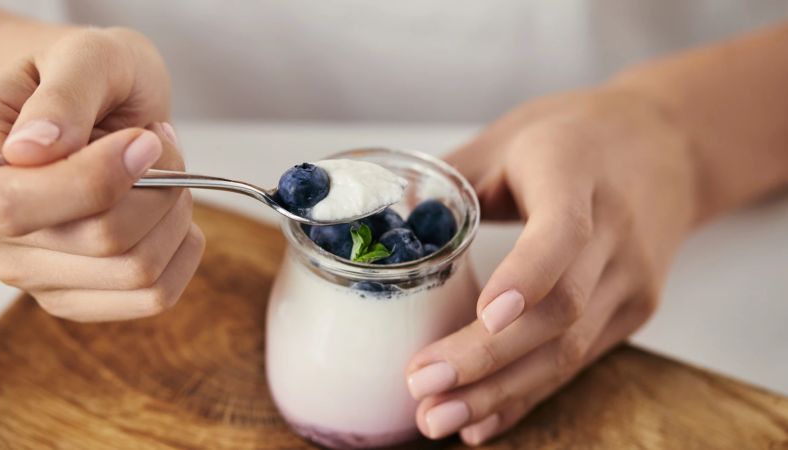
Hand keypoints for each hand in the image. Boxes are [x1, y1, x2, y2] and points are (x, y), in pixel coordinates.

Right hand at [0, 28, 204, 321]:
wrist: (89, 104)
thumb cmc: (83, 76)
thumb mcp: (83, 54)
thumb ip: (63, 96)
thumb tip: (34, 150)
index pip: (16, 204)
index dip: (100, 179)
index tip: (145, 140)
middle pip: (99, 241)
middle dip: (158, 186)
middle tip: (155, 142)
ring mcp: (27, 269)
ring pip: (136, 271)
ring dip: (175, 214)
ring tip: (159, 172)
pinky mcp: (73, 296)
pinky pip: (153, 296)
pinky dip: (182, 250)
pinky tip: (169, 212)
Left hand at [405, 88, 698, 443]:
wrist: (670, 146)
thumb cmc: (577, 136)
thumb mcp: (509, 136)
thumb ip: (447, 178)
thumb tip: (378, 222)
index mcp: (576, 172)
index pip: (563, 232)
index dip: (528, 276)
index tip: (485, 314)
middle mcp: (615, 230)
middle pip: (559, 309)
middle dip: (486, 356)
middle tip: (423, 385)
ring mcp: (631, 277)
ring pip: (569, 348)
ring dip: (501, 391)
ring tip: (439, 419)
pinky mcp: (633, 309)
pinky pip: (578, 360)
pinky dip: (526, 394)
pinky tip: (482, 420)